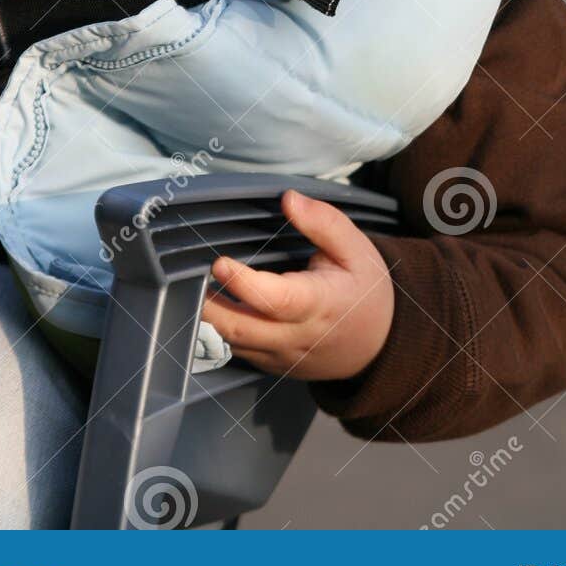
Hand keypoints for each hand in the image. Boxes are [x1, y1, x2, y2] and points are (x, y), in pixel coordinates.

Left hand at [201, 188, 394, 380]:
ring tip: (189, 289)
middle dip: (207, 306)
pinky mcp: (272, 366)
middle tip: (185, 278)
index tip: (220, 262)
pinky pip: (237, 352)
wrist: (380, 344)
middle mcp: (297, 336)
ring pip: (232, 345)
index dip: (244, 284)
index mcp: (321, 304)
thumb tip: (289, 199)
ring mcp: (282, 357)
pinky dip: (218, 333)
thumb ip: (323, 222)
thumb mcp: (356, 249)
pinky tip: (208, 307)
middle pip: (241, 329)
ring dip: (207, 320)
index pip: (277, 300)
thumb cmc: (365, 290)